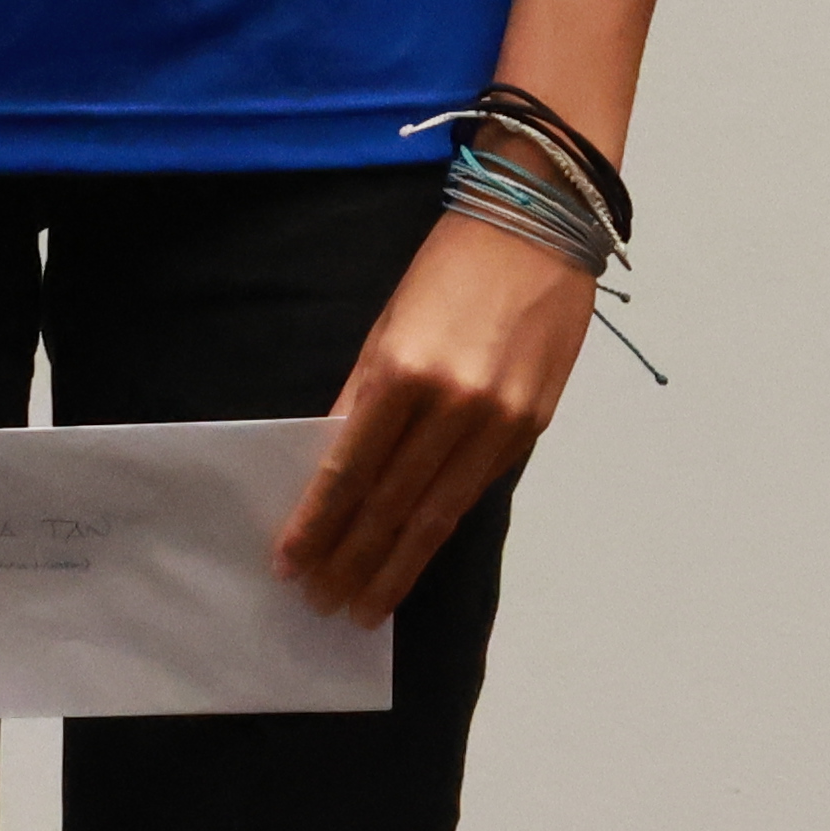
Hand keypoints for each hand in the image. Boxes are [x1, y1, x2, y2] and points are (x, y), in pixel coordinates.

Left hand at [276, 206, 598, 619]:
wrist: (539, 225)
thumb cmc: (449, 268)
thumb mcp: (387, 325)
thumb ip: (361, 399)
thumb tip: (333, 468)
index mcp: (403, 371)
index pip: (348, 471)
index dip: (317, 524)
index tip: (290, 566)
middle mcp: (453, 405)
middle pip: (392, 506)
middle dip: (352, 560)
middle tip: (323, 604)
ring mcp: (498, 420)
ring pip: (438, 515)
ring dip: (397, 566)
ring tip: (365, 605)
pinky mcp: (531, 426)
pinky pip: (476, 491)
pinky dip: (442, 529)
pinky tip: (417, 554)